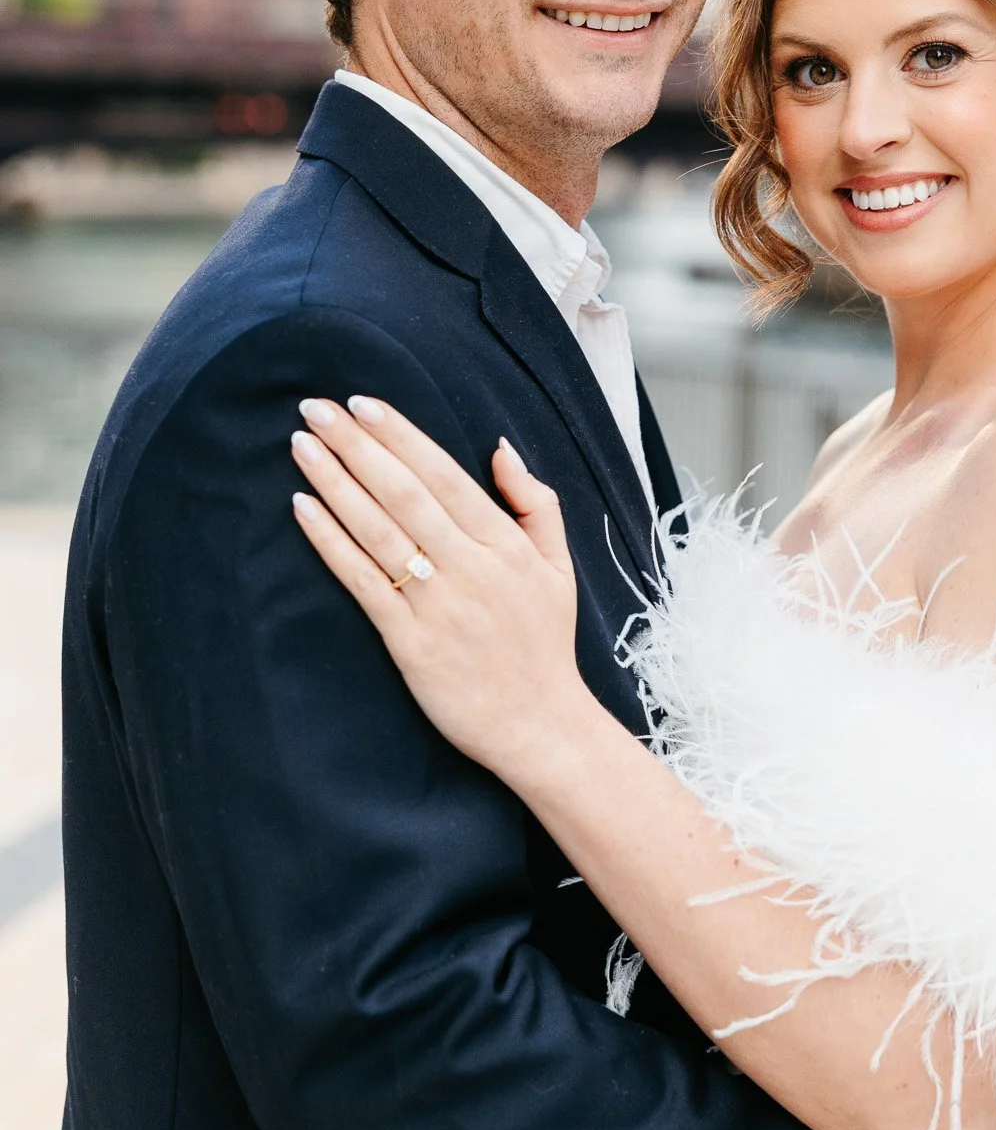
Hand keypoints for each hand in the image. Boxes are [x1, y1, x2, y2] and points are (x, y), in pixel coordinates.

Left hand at [289, 396, 593, 783]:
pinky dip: (331, 541)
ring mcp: (438, 604)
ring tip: (302, 445)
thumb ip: (535, 503)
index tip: (362, 404)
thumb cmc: (545, 643)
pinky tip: (303, 509)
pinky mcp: (409, 642)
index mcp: (505, 544)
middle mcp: (470, 567)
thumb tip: (500, 448)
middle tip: (315, 408)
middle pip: (403, 492)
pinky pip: (362, 581)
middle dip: (357, 445)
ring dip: (335, 482)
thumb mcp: (558, 566)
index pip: (443, 474)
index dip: (399, 435)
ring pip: (378, 530)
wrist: (540, 725)